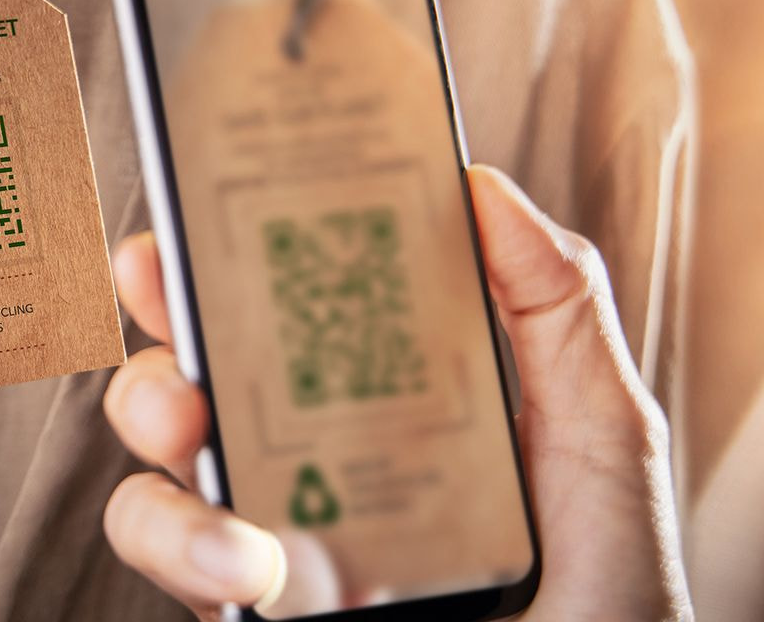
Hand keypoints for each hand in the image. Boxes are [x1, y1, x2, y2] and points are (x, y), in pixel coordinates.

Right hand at [101, 164, 693, 619]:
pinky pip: (170, 548)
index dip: (240, 236)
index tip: (215, 183)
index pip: (294, 295)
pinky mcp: (248, 598)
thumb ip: (555, 305)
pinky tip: (248, 560)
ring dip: (155, 413)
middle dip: (165, 300)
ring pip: (160, 442)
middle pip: (201, 353)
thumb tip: (479, 185)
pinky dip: (186, 539)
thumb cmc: (608, 576)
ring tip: (198, 428)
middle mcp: (312, 447)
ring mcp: (275, 521)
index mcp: (380, 389)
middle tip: (159, 274)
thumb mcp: (600, 426)